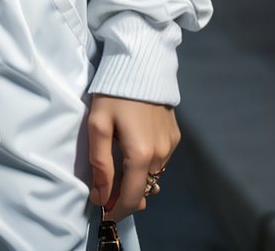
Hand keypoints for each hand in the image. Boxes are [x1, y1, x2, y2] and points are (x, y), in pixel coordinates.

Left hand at [88, 94, 180, 219]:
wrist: (141, 62)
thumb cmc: (114, 92)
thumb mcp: (98, 125)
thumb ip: (100, 163)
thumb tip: (101, 195)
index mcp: (141, 155)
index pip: (130, 198)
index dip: (116, 210)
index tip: (103, 211)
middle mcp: (161, 155)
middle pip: (143, 189)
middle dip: (125, 195)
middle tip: (106, 187)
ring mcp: (171, 146)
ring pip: (152, 175)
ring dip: (136, 176)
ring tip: (119, 160)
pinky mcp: (175, 135)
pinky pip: (160, 159)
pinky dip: (147, 160)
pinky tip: (134, 143)